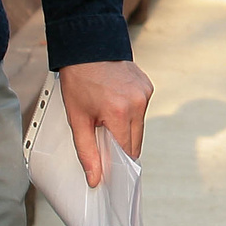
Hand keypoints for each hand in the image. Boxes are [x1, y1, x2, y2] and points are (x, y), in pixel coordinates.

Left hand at [57, 59, 151, 186]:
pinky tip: (114, 102)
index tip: (109, 168)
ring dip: (125, 128)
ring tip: (106, 115)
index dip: (117, 162)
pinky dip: (129, 113)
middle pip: (135, 142)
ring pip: (139, 127)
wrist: (88, 46)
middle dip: (120, 145)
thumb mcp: (77, 118)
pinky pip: (141, 110)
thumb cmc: (79, 80)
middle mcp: (137, 103)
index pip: (126, 152)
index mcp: (119, 113)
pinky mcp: (148, 86)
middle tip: (102, 138)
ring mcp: (145, 93)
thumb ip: (86, 151)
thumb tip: (95, 178)